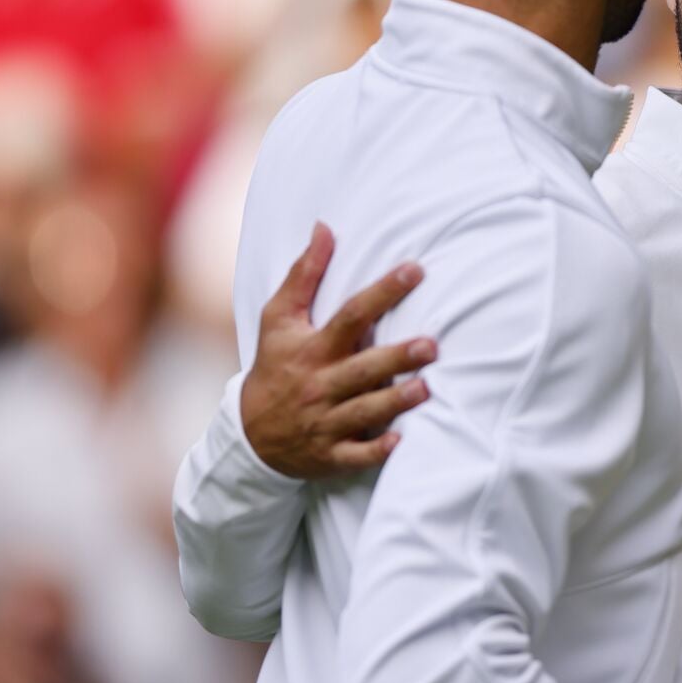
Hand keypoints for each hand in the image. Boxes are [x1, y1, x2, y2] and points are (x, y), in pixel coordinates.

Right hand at [239, 223, 437, 478]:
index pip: (351, 315)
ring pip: (364, 411)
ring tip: (426, 389)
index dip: (383, 292)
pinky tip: (401, 442)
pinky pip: (355, 455)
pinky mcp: (331, 455)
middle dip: (396, 357)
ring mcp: (326, 422)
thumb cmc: (275, 365)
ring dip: (394, 401)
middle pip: (363, 367)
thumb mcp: (279, 318)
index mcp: (313, 348)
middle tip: (431, 345)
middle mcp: (321, 384)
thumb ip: (304, 273)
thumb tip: (325, 227)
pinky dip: (376, 451)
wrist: (250, 433)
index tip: (416, 270)